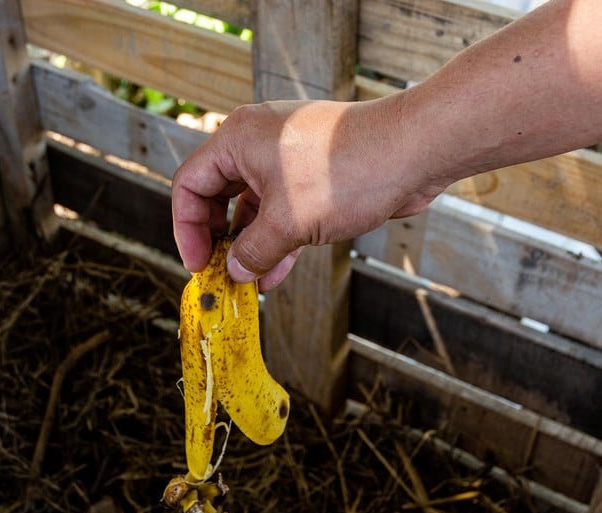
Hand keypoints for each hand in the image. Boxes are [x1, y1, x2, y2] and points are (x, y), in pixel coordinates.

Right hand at [170, 95, 446, 289]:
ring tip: (247, 284)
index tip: (198, 264)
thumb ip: (254, 250)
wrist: (414, 152)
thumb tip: (235, 271)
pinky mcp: (313, 175)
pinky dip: (278, 240)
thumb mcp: (289, 221)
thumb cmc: (349, 171)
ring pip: (254, 207)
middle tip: (219, 275)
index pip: (190, 184)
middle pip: (218, 196)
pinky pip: (283, 210)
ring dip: (251, 246)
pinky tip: (275, 274)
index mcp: (239, 139)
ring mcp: (287, 158)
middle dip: (218, 240)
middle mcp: (258, 143)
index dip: (186, 228)